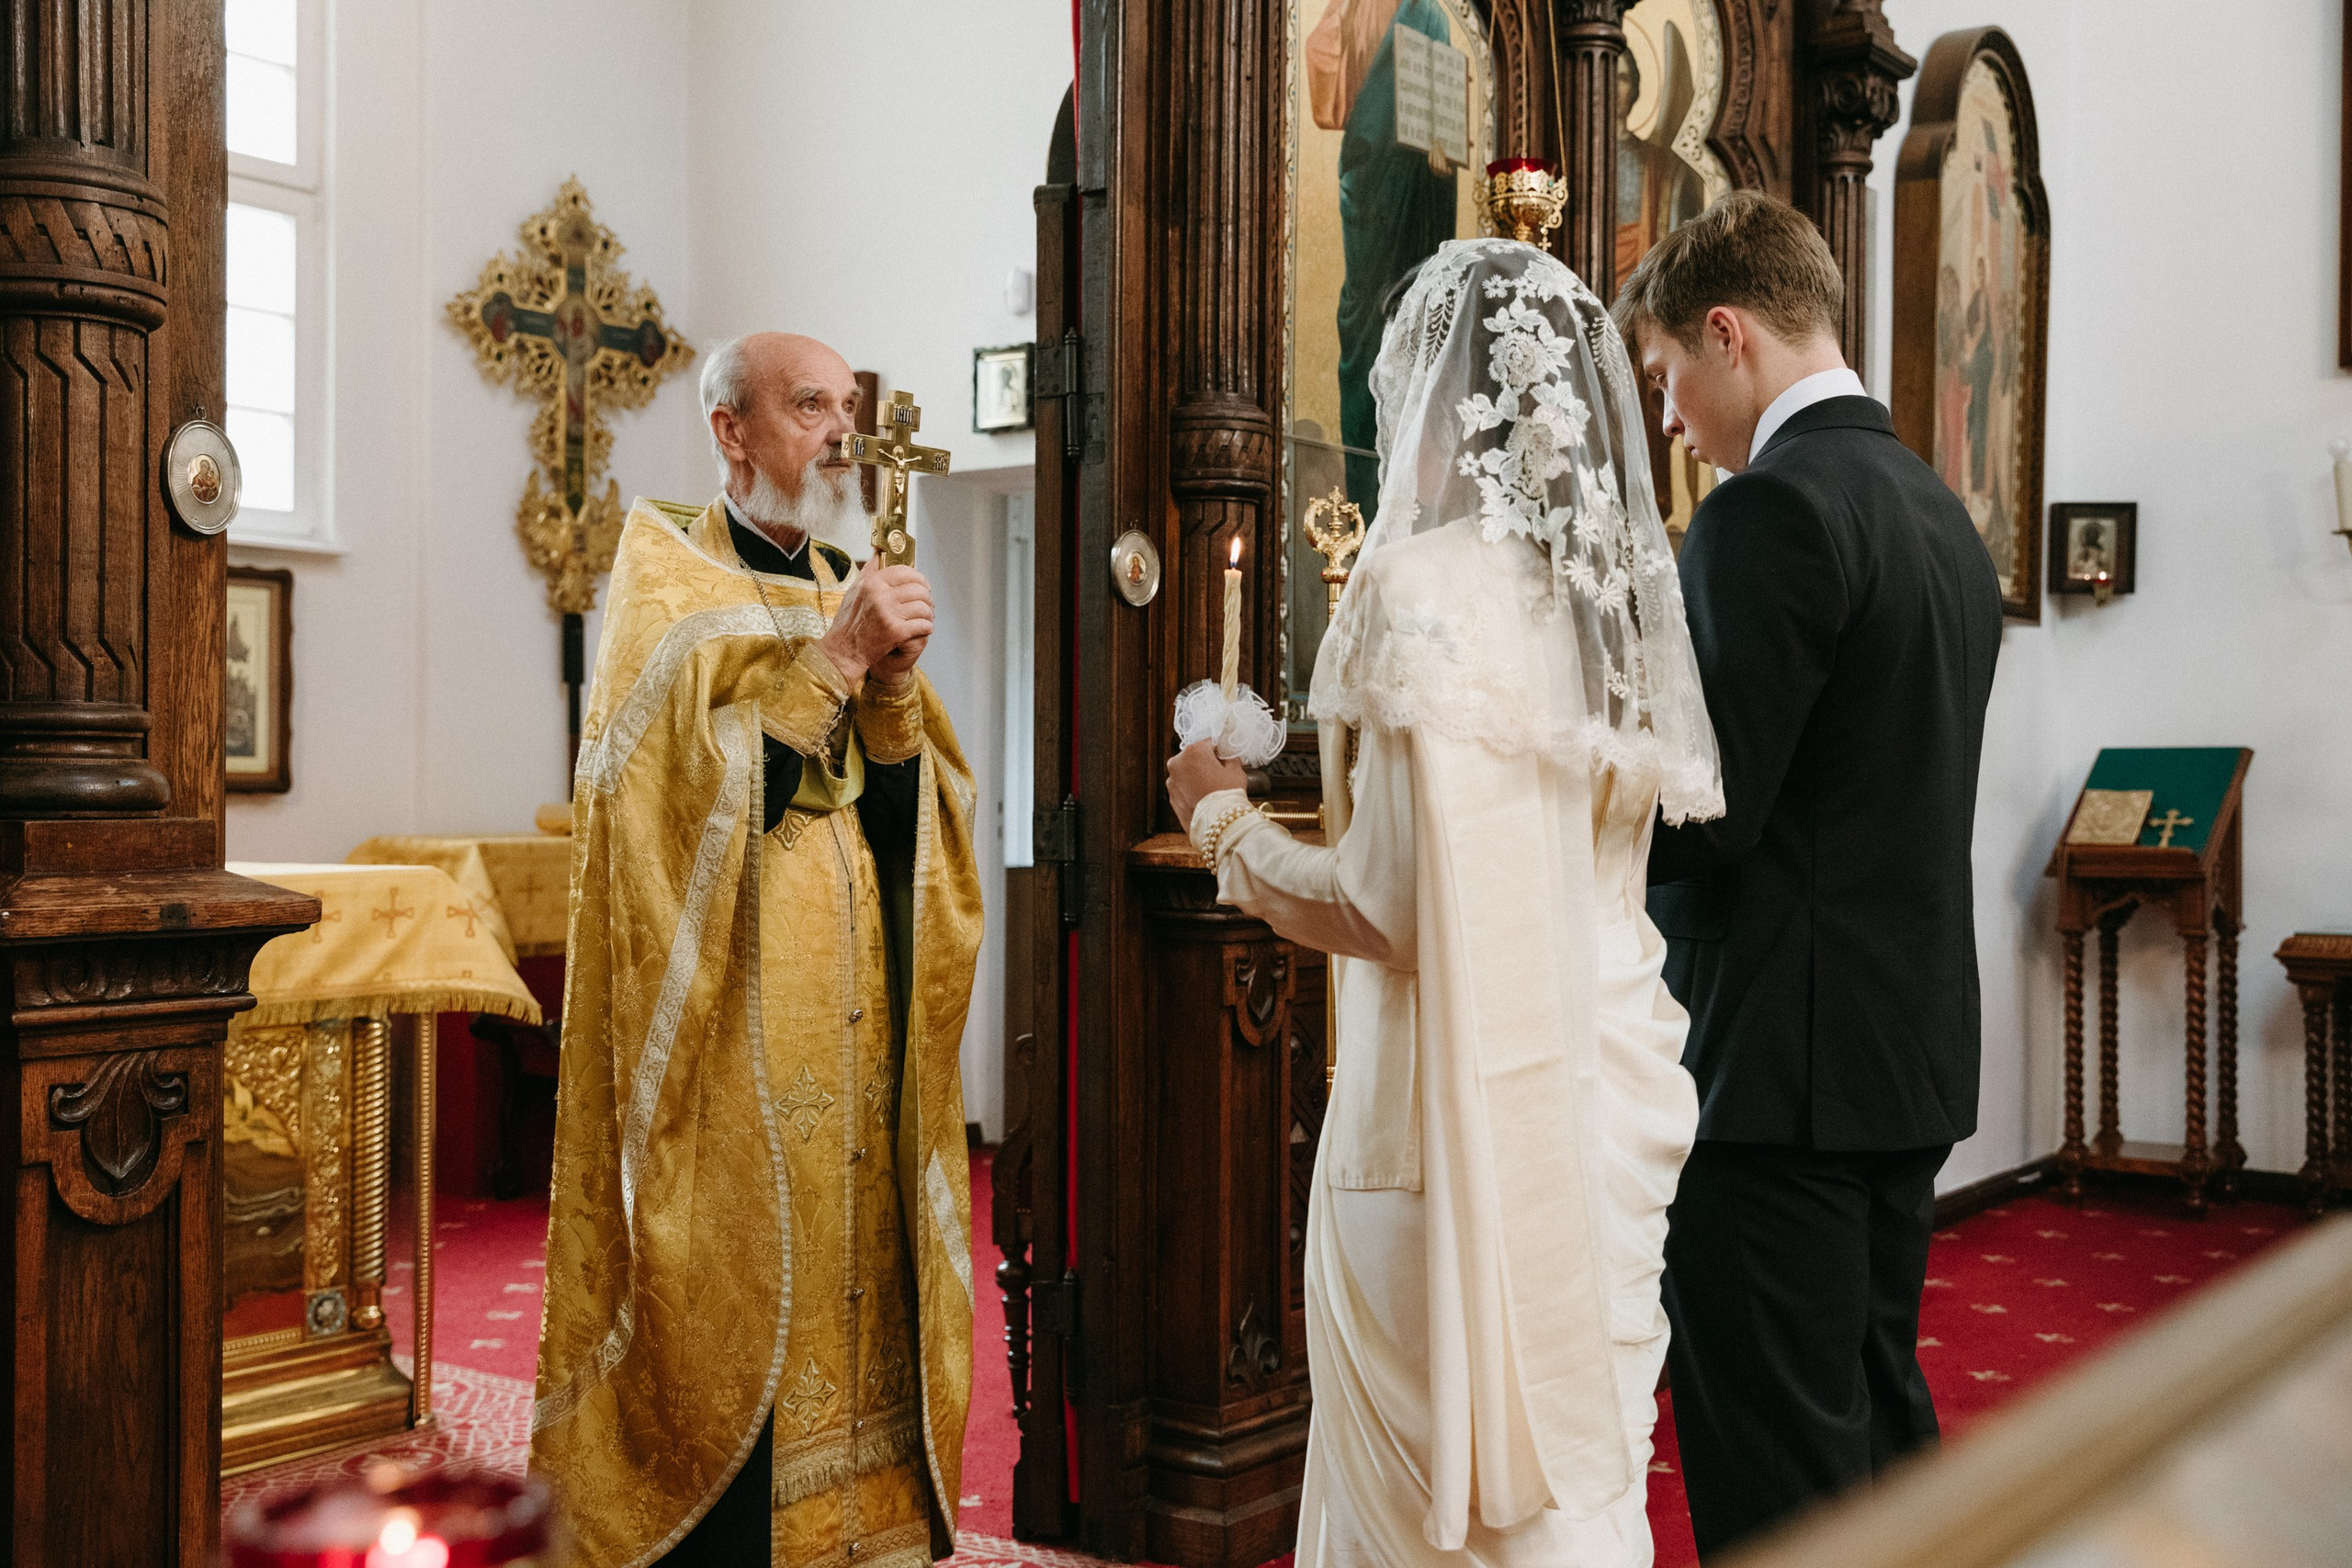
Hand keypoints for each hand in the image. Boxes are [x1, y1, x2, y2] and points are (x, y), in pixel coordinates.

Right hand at [820, 562, 932, 686]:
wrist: (844, 650)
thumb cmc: (849, 620)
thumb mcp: (855, 589)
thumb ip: (870, 570)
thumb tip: (879, 551)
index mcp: (872, 582)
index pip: (905, 572)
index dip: (919, 578)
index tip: (923, 585)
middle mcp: (880, 595)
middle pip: (918, 589)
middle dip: (927, 596)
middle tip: (928, 603)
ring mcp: (889, 614)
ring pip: (923, 607)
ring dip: (929, 612)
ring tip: (927, 616)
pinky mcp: (897, 632)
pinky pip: (923, 624)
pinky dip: (927, 627)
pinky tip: (924, 627)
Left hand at [1166, 740, 1247, 831]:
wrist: (1217, 824)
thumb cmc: (1228, 794)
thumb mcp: (1236, 770)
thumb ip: (1230, 758)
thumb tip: (1227, 757)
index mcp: (1193, 751)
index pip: (1209, 743)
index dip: (1219, 750)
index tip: (1226, 758)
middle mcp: (1177, 762)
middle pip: (1194, 757)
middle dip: (1205, 763)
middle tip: (1220, 775)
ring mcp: (1171, 781)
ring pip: (1187, 773)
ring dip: (1196, 777)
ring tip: (1211, 789)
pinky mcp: (1171, 797)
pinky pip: (1183, 788)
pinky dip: (1191, 790)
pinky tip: (1204, 798)